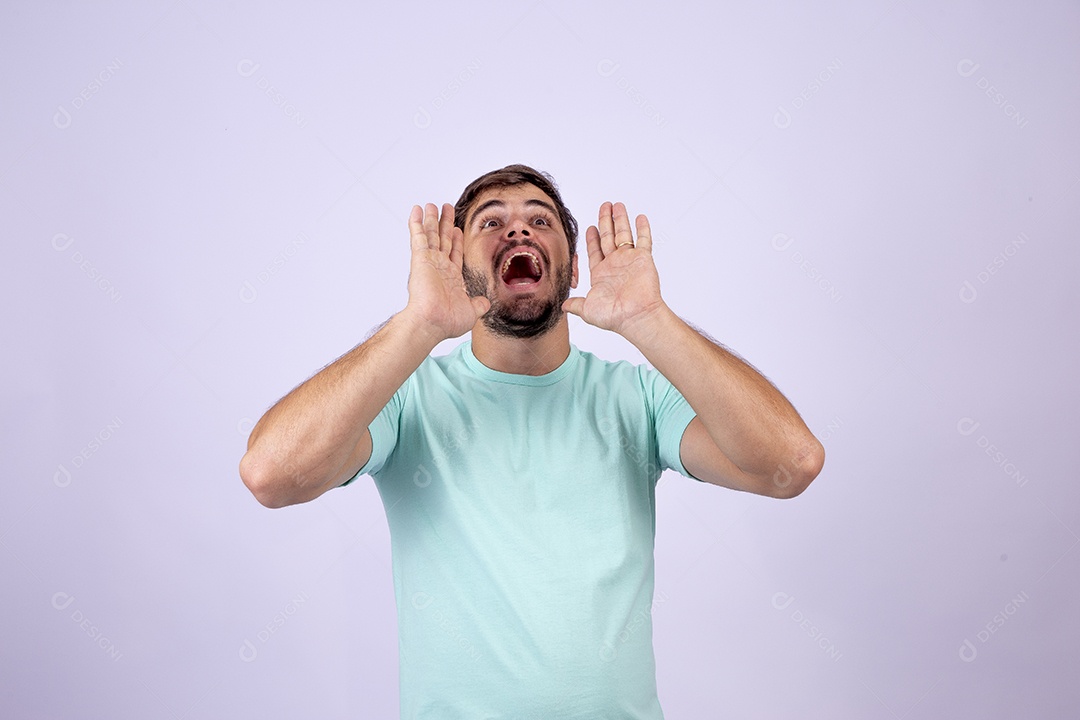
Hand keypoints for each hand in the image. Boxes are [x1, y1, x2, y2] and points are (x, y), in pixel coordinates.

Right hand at [404, 203, 489, 340]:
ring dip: (431, 219)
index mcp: (451, 277)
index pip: (454, 253)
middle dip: (445, 223)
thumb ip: (479, 304)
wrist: (433, 322)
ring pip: (431, 234)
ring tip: (431, 205)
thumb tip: (486, 302)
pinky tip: (416, 210)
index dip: (456, 240)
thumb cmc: (448, 321)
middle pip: (443, 239)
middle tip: (445, 208)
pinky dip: (417, 223)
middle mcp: (439, 267)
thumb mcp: (472, 312)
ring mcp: (429, 262)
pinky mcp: (420, 259)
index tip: (457, 228)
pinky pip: (419, 236)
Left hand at [562, 202, 665, 337]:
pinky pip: (643, 240)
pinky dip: (642, 228)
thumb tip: (562, 305)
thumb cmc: (613, 316)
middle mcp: (615, 265)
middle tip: (604, 206)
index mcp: (601, 274)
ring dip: (620, 219)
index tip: (590, 227)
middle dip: (605, 221)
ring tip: (617, 205)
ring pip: (624, 234)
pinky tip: (639, 217)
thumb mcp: (587, 310)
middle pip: (608, 237)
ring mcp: (629, 260)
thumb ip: (575, 304)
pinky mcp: (643, 259)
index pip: (595, 251)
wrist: (635, 316)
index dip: (592, 239)